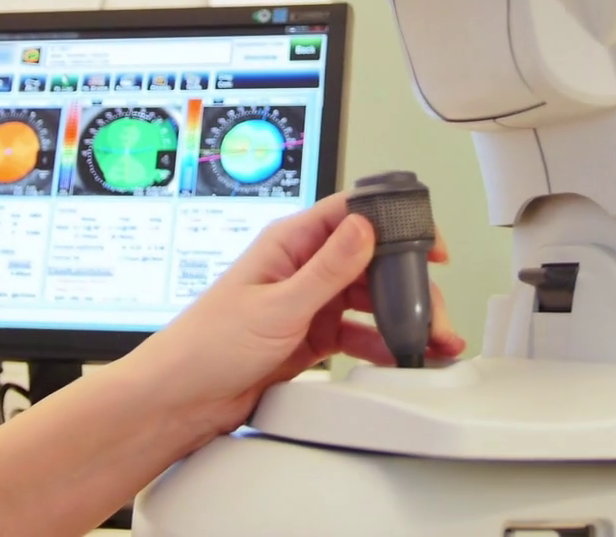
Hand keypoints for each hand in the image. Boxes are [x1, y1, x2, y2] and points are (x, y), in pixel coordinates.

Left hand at [124, 192, 464, 441]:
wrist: (182, 400)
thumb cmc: (207, 344)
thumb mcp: (277, 305)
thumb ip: (327, 269)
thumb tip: (364, 227)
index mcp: (290, 243)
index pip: (352, 214)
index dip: (396, 223)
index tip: (430, 245)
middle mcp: (302, 268)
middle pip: (372, 262)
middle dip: (408, 284)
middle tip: (434, 311)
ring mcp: (308, 303)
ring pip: (369, 299)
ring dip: (401, 317)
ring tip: (431, 340)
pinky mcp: (311, 337)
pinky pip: (358, 333)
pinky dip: (382, 344)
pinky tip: (400, 356)